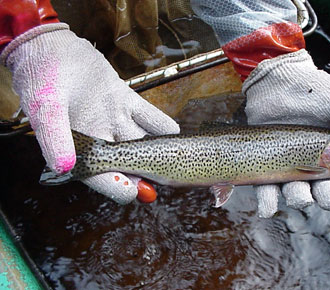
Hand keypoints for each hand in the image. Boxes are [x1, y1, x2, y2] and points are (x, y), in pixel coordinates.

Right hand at [1, 23, 178, 203]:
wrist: (48, 47)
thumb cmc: (40, 78)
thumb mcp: (45, 109)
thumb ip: (54, 138)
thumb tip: (64, 168)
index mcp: (80, 147)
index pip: (102, 177)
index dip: (119, 187)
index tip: (135, 192)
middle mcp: (100, 137)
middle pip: (128, 164)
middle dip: (146, 175)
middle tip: (166, 181)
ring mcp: (114, 119)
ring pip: (141, 142)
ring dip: (158, 152)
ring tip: (176, 159)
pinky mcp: (124, 100)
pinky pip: (148, 116)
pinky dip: (161, 125)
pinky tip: (174, 132)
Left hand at [243, 49, 329, 216]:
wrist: (274, 80)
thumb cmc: (310, 90)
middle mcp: (316, 165)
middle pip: (326, 193)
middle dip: (329, 199)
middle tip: (328, 196)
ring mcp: (291, 167)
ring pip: (298, 195)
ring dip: (301, 200)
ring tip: (301, 196)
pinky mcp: (268, 166)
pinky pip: (268, 191)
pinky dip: (267, 202)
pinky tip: (267, 208)